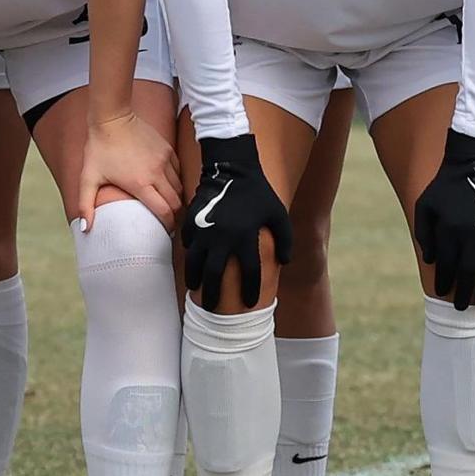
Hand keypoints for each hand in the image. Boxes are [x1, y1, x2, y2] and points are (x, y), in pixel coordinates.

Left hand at [78, 108, 181, 228]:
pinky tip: (166, 185)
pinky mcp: (167, 149)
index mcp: (140, 183)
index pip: (164, 211)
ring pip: (179, 187)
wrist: (112, 118)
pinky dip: (175, 181)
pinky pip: (177, 171)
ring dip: (175, 198)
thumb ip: (85, 205)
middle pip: (176, 202)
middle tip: (168, 221)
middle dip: (175, 215)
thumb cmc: (99, 148)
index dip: (168, 225)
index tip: (164, 231)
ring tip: (168, 205)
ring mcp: (164, 160)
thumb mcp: (88, 177)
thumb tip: (85, 229)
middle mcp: (157, 173)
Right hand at [180, 132, 289, 309]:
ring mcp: (204, 230)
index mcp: (246, 237)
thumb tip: (285, 262)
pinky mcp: (192, 221)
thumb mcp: (278, 214)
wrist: (231, 167)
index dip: (250, 291)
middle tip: (212, 308)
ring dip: (195, 280)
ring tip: (196, 290)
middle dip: (213, 295)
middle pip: (215, 276)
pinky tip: (194, 262)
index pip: (249, 273)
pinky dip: (190, 255)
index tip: (249, 303)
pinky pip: (189, 244)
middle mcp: (223, 237)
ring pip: (195, 263)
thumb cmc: (258, 192)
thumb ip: (285, 239)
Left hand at [411, 129, 474, 309]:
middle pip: (469, 274)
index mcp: (450, 232)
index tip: (442, 293)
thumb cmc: (444, 188)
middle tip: (461, 308)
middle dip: (465, 294)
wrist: (472, 167)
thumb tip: (432, 261)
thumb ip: (425, 235)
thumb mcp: (425, 208)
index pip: (447, 267)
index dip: (445, 283)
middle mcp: (471, 237)